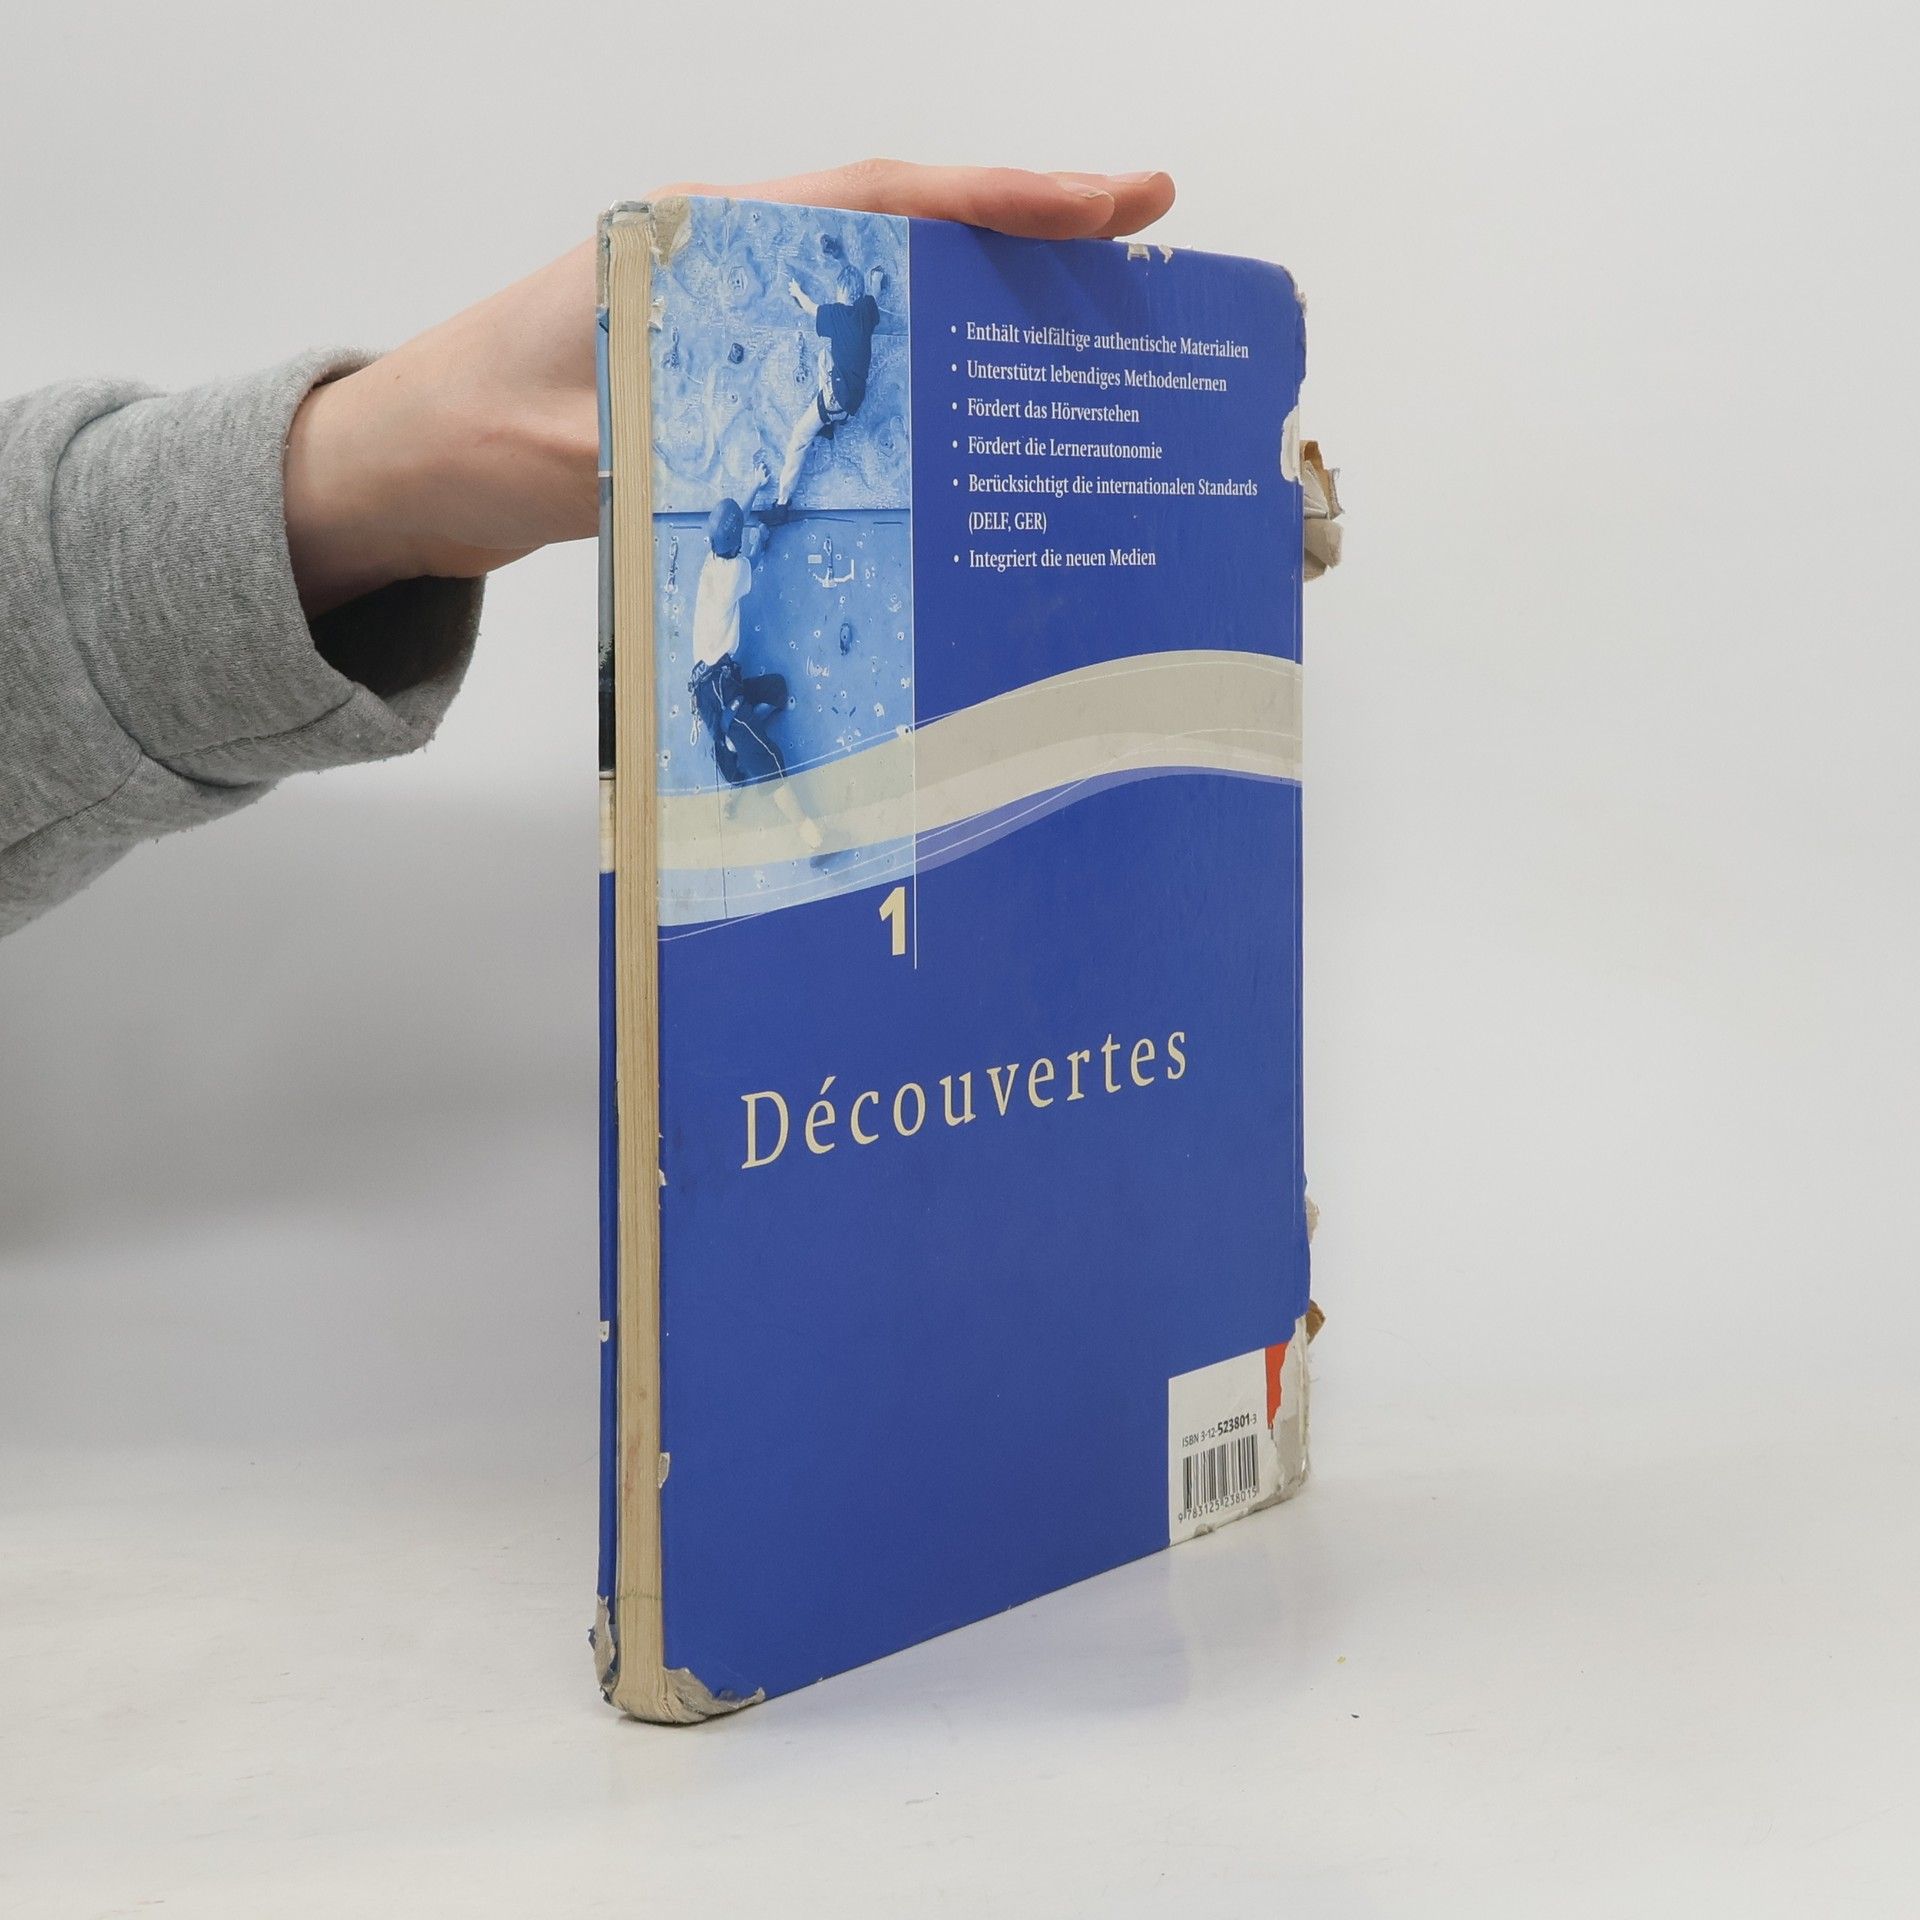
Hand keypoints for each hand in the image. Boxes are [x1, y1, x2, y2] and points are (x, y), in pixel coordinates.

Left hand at [283, 160, 1174, 615]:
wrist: (389, 472)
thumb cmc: (455, 438)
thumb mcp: (564, 447)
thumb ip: (668, 449)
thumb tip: (786, 471)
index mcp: (694, 245)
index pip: (876, 201)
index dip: (1000, 201)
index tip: (1113, 199)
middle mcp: (725, 271)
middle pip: (904, 240)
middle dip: (1024, 248)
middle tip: (1142, 265)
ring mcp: (728, 329)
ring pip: (882, 308)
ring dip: (977, 325)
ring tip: (1085, 354)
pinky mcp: (723, 391)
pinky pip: (844, 378)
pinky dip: (912, 395)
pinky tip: (964, 436)